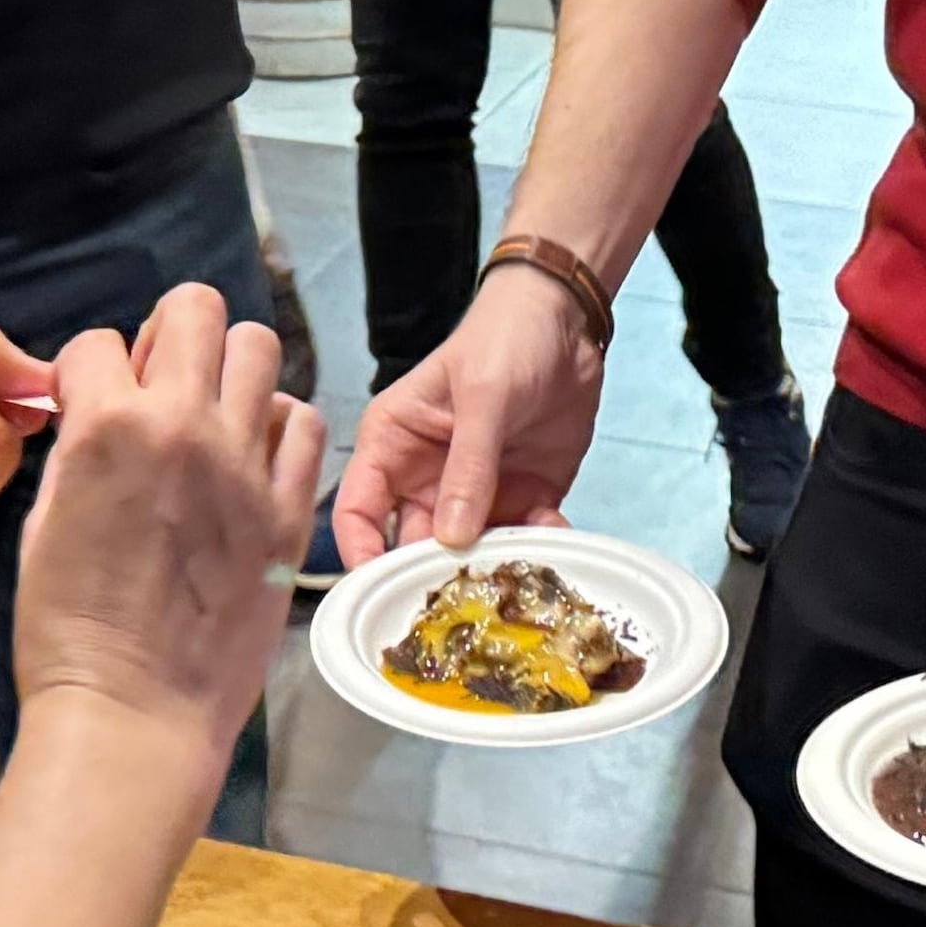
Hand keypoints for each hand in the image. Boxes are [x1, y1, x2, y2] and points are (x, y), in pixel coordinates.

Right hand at [12, 280, 327, 754]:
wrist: (133, 713)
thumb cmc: (66, 630)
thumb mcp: (44, 521)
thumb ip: (79, 450)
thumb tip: (98, 413)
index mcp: (106, 427)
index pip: (95, 343)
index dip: (88, 371)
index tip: (92, 404)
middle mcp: (182, 426)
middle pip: (194, 309)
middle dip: (168, 333)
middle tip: (160, 385)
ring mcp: (245, 465)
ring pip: (260, 348)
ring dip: (229, 368)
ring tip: (213, 415)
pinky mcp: (288, 510)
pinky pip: (305, 423)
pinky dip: (278, 427)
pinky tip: (254, 458)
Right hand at [334, 269, 606, 565]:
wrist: (569, 323)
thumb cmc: (504, 339)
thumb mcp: (482, 395)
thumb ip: (468, 466)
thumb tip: (452, 539)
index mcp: (391, 446)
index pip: (356, 511)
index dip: (360, 554)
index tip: (380, 593)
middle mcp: (425, 479)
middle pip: (413, 546)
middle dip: (435, 576)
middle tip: (461, 603)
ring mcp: (476, 493)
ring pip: (470, 554)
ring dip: (492, 568)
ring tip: (516, 577)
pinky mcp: (523, 499)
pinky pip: (522, 540)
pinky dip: (537, 547)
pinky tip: (556, 535)